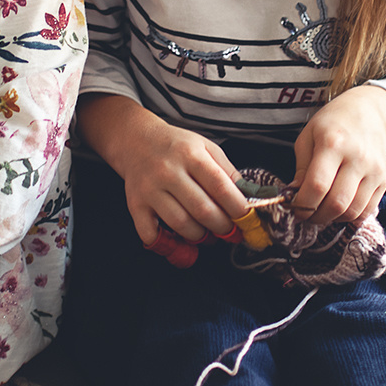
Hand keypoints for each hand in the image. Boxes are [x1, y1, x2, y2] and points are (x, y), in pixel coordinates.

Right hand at [82, 94, 246, 246]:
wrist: (137, 140)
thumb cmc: (178, 147)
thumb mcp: (207, 148)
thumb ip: (228, 172)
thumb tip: (250, 199)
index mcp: (191, 155)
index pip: (220, 187)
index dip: (237, 208)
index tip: (246, 219)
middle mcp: (169, 171)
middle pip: (202, 210)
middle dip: (222, 226)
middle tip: (228, 229)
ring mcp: (150, 189)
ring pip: (180, 224)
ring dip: (200, 235)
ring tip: (206, 232)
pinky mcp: (135, 204)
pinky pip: (151, 234)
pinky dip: (167, 244)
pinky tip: (178, 239)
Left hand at [291, 85, 385, 224]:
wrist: (369, 113)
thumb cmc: (332, 124)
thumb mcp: (308, 137)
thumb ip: (301, 168)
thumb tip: (295, 197)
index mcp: (333, 143)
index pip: (317, 185)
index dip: (303, 204)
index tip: (294, 208)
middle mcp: (357, 157)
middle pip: (336, 203)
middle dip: (316, 216)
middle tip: (306, 214)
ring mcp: (374, 170)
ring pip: (352, 211)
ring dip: (332, 219)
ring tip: (321, 212)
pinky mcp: (384, 180)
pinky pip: (367, 210)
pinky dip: (350, 217)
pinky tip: (338, 209)